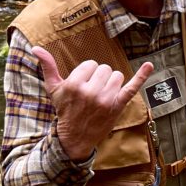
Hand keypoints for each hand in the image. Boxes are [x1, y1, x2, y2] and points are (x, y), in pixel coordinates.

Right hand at [33, 45, 153, 161]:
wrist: (74, 137)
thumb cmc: (64, 110)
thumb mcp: (53, 89)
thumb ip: (47, 66)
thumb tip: (36, 48)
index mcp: (74, 85)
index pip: (89, 64)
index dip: (86, 73)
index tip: (82, 86)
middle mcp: (90, 92)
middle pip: (104, 68)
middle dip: (99, 77)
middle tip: (92, 92)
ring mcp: (106, 100)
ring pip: (116, 76)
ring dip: (111, 83)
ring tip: (102, 95)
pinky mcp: (118, 106)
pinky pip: (132, 87)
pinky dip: (142, 76)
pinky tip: (149, 65)